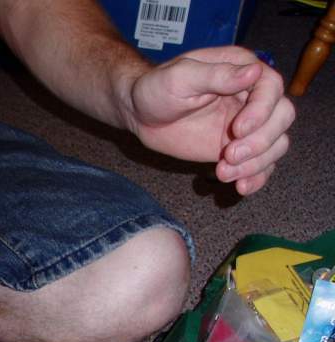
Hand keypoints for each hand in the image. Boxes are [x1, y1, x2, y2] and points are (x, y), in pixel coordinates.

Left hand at [125, 47, 294, 195]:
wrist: (142, 114)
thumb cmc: (157, 88)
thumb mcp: (180, 77)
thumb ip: (217, 75)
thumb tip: (254, 71)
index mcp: (243, 70)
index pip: (272, 88)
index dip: (261, 111)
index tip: (238, 130)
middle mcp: (252, 97)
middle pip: (282, 117)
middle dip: (261, 141)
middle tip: (228, 155)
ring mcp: (249, 125)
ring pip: (276, 144)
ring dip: (257, 163)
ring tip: (223, 173)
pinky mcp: (238, 149)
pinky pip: (261, 164)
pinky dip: (256, 177)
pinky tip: (241, 187)